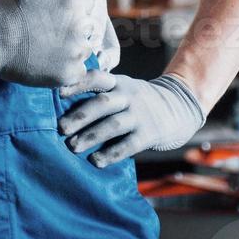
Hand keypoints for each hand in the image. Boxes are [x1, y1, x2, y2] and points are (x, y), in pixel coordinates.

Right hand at [0, 0, 101, 86]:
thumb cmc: (8, 5)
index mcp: (76, 2)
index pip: (83, 4)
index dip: (65, 8)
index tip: (45, 13)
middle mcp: (80, 27)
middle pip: (85, 27)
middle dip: (69, 28)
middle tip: (42, 30)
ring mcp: (75, 53)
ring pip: (83, 49)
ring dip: (69, 48)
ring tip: (44, 46)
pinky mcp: (69, 75)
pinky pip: (79, 71)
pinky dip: (67, 68)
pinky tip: (48, 61)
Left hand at [58, 70, 205, 166]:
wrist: (180, 107)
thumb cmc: (139, 102)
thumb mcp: (124, 89)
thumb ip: (101, 95)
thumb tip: (62, 109)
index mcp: (119, 83)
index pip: (97, 78)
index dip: (78, 83)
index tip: (58, 92)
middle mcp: (129, 96)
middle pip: (102, 104)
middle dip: (80, 116)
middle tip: (61, 128)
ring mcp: (140, 115)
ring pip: (113, 125)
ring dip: (91, 136)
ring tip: (73, 147)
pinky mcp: (149, 134)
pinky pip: (128, 145)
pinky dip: (111, 154)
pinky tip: (96, 161)